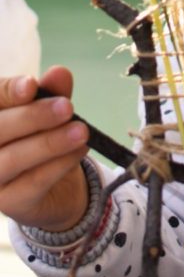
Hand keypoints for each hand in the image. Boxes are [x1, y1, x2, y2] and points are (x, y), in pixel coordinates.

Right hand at [0, 66, 89, 231]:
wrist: (56, 188)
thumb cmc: (43, 138)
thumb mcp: (50, 111)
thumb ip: (52, 92)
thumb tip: (60, 73)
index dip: (8, 92)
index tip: (31, 86)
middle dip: (32, 116)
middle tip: (67, 107)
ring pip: (12, 159)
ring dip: (50, 143)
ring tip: (82, 131)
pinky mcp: (9, 203)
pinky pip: (33, 182)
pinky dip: (59, 164)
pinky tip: (80, 150)